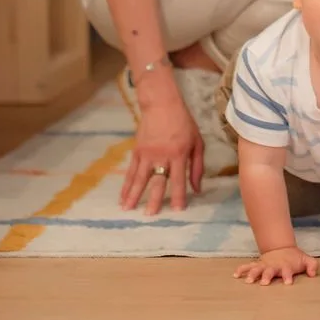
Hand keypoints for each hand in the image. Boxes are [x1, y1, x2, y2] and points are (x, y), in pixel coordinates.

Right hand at [120, 95, 203, 215]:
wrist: (162, 104)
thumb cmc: (183, 123)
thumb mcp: (197, 141)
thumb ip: (197, 166)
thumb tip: (197, 189)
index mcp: (179, 153)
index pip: (179, 179)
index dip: (178, 196)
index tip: (177, 211)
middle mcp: (162, 155)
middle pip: (157, 181)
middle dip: (154, 199)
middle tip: (150, 216)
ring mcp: (147, 153)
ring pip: (139, 178)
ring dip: (133, 195)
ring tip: (128, 210)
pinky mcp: (137, 151)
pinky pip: (131, 171)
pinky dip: (126, 185)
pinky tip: (122, 197)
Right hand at [234, 246, 317, 285]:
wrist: (282, 248)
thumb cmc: (294, 259)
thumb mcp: (306, 260)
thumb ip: (312, 265)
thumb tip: (313, 273)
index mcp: (286, 266)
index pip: (287, 271)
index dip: (288, 276)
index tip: (288, 282)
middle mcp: (274, 266)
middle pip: (269, 271)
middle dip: (267, 276)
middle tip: (264, 283)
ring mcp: (264, 265)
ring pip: (257, 269)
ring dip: (253, 274)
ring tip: (248, 281)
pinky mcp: (257, 265)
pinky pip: (248, 266)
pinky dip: (241, 269)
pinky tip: (235, 274)